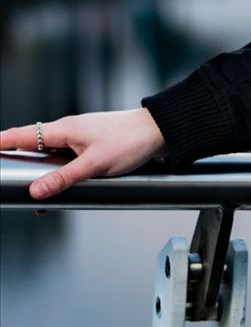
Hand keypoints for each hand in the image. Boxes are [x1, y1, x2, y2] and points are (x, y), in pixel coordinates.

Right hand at [0, 109, 168, 199]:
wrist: (159, 132)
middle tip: (9, 178)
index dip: (3, 142)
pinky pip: (67, 160)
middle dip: (19, 162)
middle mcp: (70, 131)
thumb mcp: (94, 165)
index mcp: (65, 130)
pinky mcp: (92, 146)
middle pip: (34, 146)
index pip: (24, 134)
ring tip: (35, 197)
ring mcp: (81, 139)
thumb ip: (63, 178)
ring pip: (51, 156)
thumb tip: (36, 191)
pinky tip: (61, 190)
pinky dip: (60, 174)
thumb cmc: (130, 141)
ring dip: (42, 173)